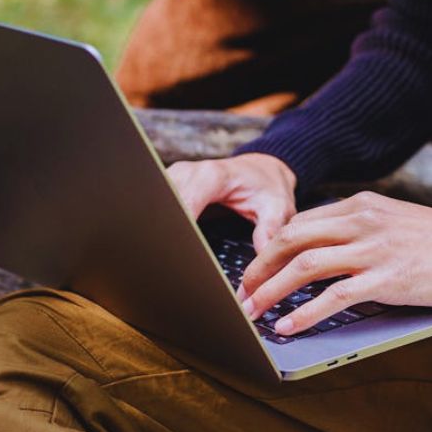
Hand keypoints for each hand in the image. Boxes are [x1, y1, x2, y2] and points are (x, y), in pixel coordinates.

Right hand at [165, 153, 296, 250]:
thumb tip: (262, 259)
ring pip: (155, 203)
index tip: (181, 252)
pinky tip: (165, 242)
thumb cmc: (266, 187)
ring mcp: (174, 177)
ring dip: (159, 227)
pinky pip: (157, 204)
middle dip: (165, 232)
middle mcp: (187, 172)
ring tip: (165, 253)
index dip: (179, 229)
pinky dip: (160, 222)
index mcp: (212, 176)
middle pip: (163, 204)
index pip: (183, 203)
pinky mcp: (168, 186)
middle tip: (170, 262)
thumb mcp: (277, 207)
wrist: (259, 169)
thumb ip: (270, 231)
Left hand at [238, 191, 431, 334]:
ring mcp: (374, 249)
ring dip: (271, 290)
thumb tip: (324, 255)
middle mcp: (363, 221)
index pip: (300, 222)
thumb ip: (360, 231)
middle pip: (292, 238)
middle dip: (259, 267)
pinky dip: (304, 313)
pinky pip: (333, 296)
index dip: (270, 248)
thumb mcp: (396, 223)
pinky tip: (289, 327)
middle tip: (241, 292)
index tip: (256, 270)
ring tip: (252, 312)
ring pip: (305, 265)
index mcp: (362, 205)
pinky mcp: (387, 278)